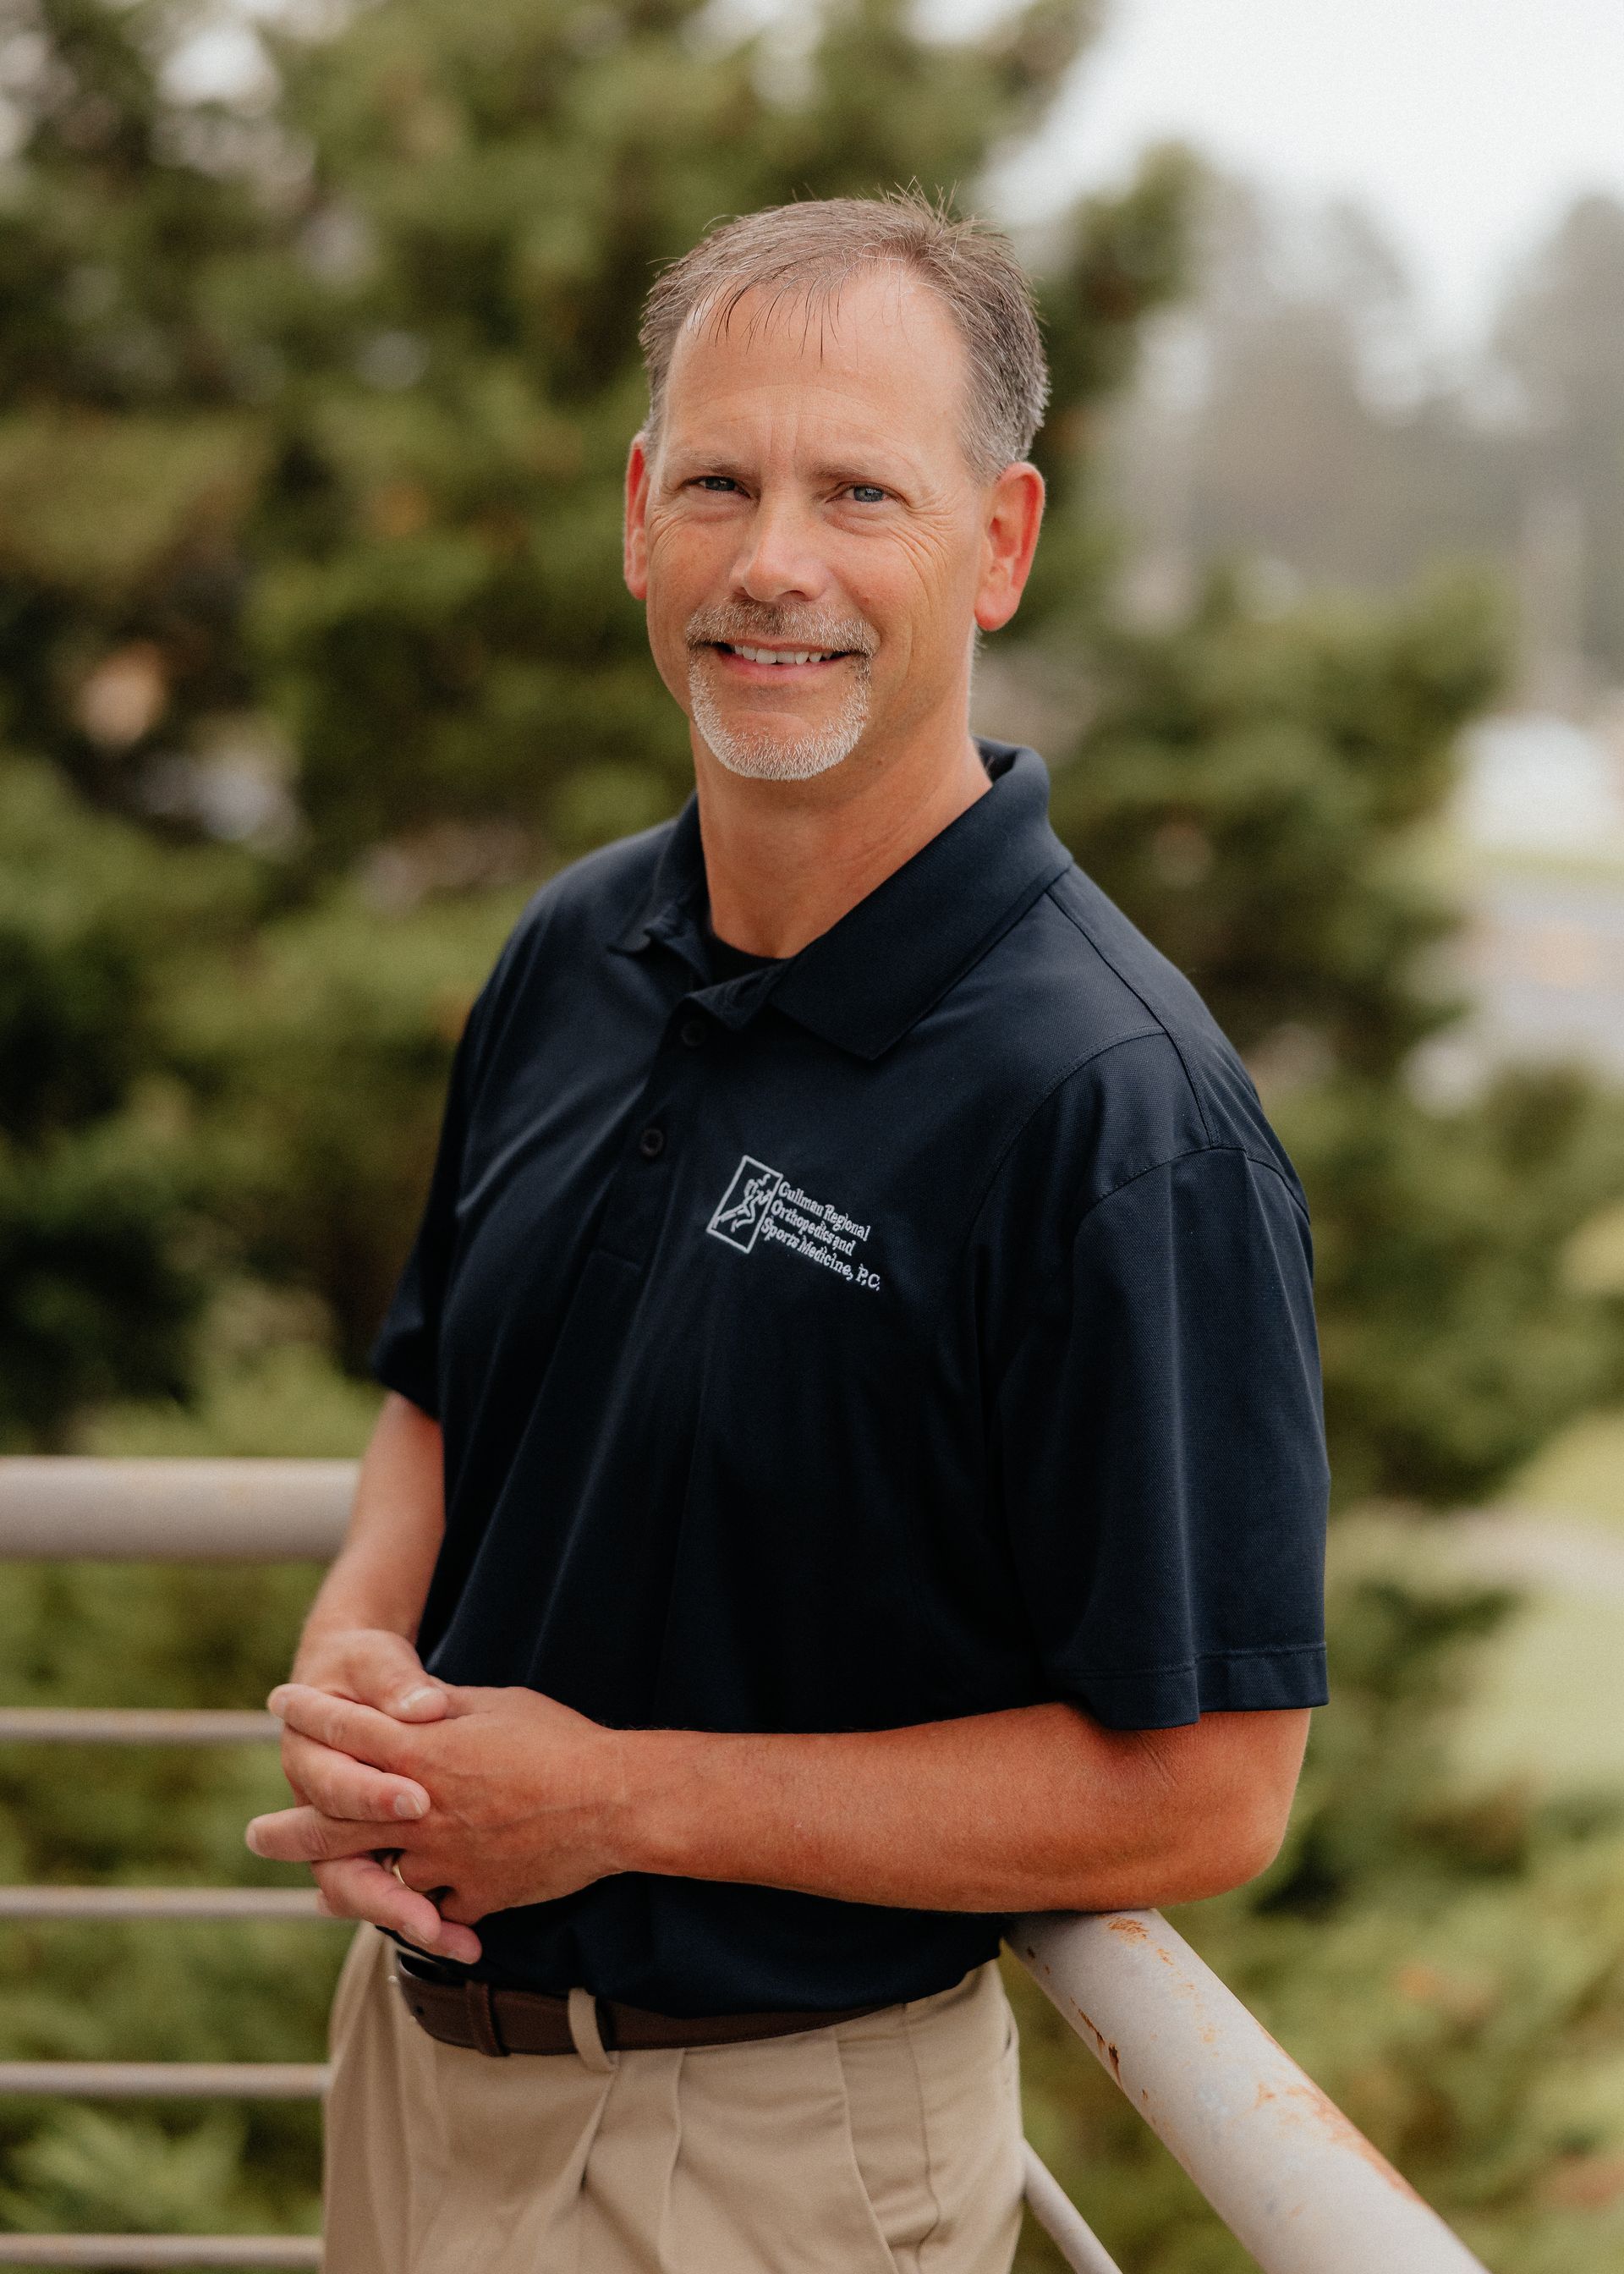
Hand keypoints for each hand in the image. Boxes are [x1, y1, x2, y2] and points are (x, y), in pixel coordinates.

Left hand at [245, 1681, 628, 1952]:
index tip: (280, 1701)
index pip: (350, 1730)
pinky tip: (415, 1918)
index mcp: (424, 1753)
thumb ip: (442, 1711)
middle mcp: (421, 1811)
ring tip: (320, 1889)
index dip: (312, 1713)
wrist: (613, 1802)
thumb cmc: (558, 1741)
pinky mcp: (475, 1896)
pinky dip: (424, 1914)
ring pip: (378, 1877)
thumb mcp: (493, 1706)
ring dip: (348, 1882)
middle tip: (256, 1835)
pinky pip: (436, 1910)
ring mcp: (444, 1860)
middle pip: (335, 1822)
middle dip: (290, 1828)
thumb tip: (412, 1706)